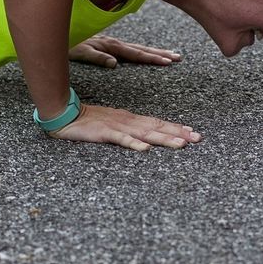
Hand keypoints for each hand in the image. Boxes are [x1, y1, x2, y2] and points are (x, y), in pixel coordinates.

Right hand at [49, 103, 201, 150]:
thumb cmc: (89, 122)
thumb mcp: (114, 125)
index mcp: (131, 120)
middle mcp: (128, 121)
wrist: (65, 114)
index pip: (158, 123)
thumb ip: (130, 130)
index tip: (194, 133)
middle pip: (157, 127)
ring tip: (181, 144)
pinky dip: (133, 143)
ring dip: (164, 138)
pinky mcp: (104, 133)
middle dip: (179, 133)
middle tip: (198, 139)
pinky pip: (121, 139)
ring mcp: (117, 126)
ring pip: (145, 133)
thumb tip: (147, 138)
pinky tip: (145, 149)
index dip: (177, 128)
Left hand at [68, 35, 180, 67]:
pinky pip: (129, 48)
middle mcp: (113, 43)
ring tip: (171, 55)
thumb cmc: (65, 43)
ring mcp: (111, 42)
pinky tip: (149, 54)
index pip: (135, 53)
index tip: (168, 62)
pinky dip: (142, 51)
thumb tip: (115, 64)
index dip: (152, 58)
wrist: (55, 30)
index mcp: (109, 45)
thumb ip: (96, 56)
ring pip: (137, 47)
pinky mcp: (107, 44)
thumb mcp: (78, 51)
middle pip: (141, 49)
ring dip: (154, 51)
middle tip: (178, 58)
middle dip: (160, 53)